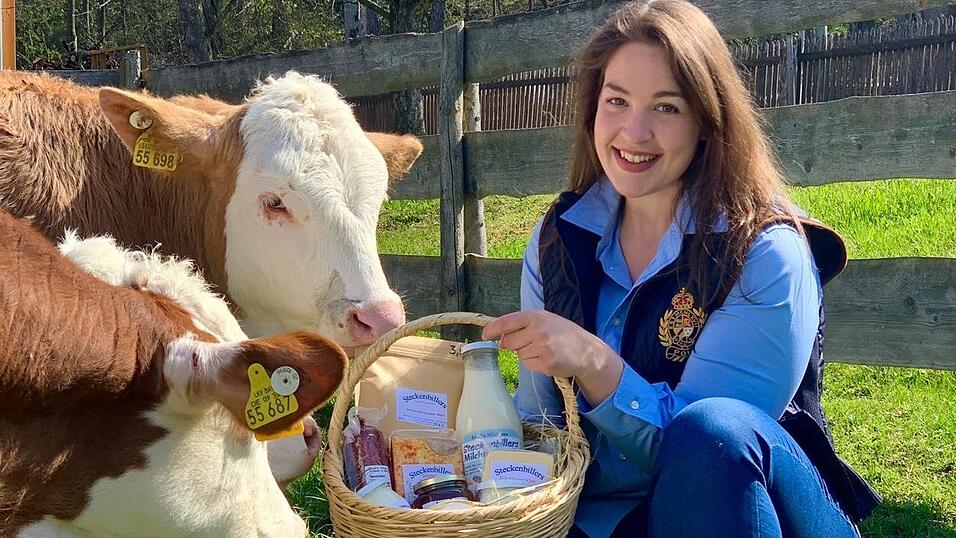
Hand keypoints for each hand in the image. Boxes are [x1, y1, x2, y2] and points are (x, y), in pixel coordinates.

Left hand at [483, 310, 623, 404]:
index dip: (493, 329)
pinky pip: (528, 365)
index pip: (507, 322)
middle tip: (532, 343)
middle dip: (515, 345)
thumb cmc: (563, 334)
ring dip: (527, 354)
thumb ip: (523, 325)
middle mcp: (538, 330)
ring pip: (519, 355)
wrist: (587, 351)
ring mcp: (542, 347)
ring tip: (545, 350)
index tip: (485, 335)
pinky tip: (548, 359)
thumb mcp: (545, 320)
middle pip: (509, 342)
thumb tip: (500, 339)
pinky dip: (535, 364)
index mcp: (536, 316)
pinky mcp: (546, 363)